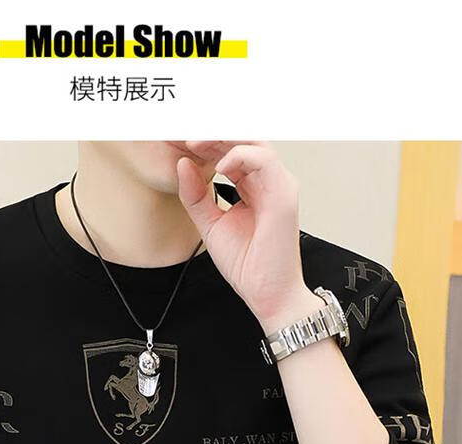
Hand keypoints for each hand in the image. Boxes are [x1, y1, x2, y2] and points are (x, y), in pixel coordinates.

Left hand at [174, 140, 319, 331]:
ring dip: (222, 137)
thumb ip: (196, 196)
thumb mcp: (210, 225)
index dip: (203, 142)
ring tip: (195, 142)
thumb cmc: (248, 266)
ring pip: (254, 141)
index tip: (177, 140)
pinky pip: (263, 160)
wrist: (266, 294)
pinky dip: (238, 155)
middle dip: (210, 133)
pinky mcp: (284, 195)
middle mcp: (268, 181)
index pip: (229, 150)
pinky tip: (217, 165)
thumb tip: (182, 165)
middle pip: (241, 139)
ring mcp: (278, 185)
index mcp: (253, 186)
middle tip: (182, 132)